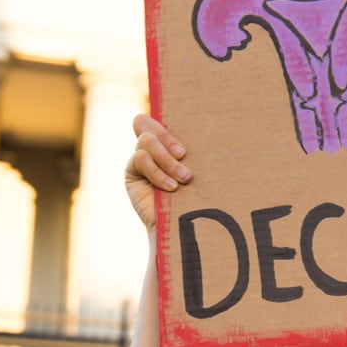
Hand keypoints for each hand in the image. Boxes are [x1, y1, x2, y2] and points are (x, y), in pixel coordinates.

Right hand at [125, 114, 192, 230]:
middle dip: (168, 139)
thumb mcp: (197, 171)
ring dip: (167, 160)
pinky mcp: (131, 173)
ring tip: (184, 179)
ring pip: (146, 141)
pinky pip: (140, 158)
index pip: (159, 117)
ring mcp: (139, 159)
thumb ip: (193, 154)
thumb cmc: (197, 199)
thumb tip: (216, 122)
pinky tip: (171, 188)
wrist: (180, 229)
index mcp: (166, 143)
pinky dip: (157, 172)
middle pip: (147, 125)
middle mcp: (150, 148)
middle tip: (184, 155)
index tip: (182, 131)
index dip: (163, 118)